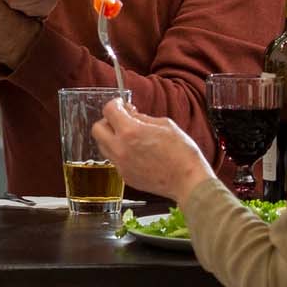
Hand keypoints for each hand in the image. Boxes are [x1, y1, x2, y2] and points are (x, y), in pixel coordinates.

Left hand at [91, 99, 213, 202]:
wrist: (188, 182)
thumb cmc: (182, 153)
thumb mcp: (165, 125)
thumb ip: (142, 118)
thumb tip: (131, 114)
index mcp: (130, 131)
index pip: (109, 111)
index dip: (114, 104)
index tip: (121, 104)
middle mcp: (120, 148)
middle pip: (97, 129)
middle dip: (107, 121)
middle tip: (121, 120)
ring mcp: (121, 165)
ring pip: (103, 146)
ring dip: (111, 137)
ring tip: (130, 137)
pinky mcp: (125, 176)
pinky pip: (114, 160)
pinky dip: (120, 152)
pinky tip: (136, 152)